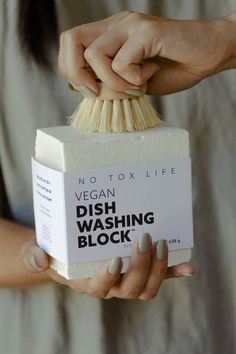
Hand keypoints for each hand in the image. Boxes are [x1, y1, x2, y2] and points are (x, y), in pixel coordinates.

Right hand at [21, 233, 195, 299]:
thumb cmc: (56, 255)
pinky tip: (189, 266)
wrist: (69, 256)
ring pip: (148, 286)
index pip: (100, 288)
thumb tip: (38, 257)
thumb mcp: (41, 253)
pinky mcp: (141, 273)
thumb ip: (35, 256)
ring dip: (159, 268)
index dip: (109, 278)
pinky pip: (161, 278)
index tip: (115, 260)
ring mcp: (129, 282)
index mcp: (88, 284)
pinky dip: (176, 273)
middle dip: (140, 266)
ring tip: (162, 243)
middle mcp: (112, 287)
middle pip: (131, 287)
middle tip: (144, 238)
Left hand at [58, 11, 235, 95]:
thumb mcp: (133, 81)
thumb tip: (88, 90)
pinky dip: (134, 79)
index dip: (71, 71)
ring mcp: (131, 25)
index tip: (92, 91)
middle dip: (78, 75)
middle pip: (70, 40)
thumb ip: (110, 82)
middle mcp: (116, 25)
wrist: (208, 55)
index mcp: (110, 34)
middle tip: (100, 92)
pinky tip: (150, 74)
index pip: (69, 43)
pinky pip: (122, 63)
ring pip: (94, 55)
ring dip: (113, 82)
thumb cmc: (173, 68)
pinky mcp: (147, 32)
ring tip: (136, 84)